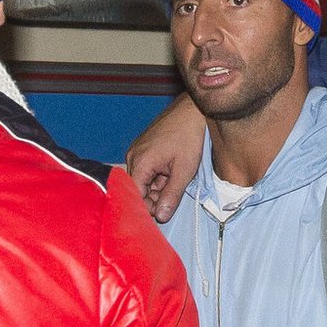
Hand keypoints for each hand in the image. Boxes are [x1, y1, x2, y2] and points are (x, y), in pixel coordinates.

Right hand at [125, 93, 205, 221]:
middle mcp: (133, 156)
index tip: (163, 215)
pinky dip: (159, 177)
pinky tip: (173, 173)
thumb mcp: (184, 170)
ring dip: (158, 188)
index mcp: (140, 162)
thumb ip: (171, 195)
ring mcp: (138, 151)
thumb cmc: (189, 136)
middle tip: (173, 200)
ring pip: (144, 180)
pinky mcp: (144, 149)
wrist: (193, 110)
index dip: (147, 208)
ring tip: (176, 181)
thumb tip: (161, 217)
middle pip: (138, 189)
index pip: (135, 195)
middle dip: (154, 198)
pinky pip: (147, 170)